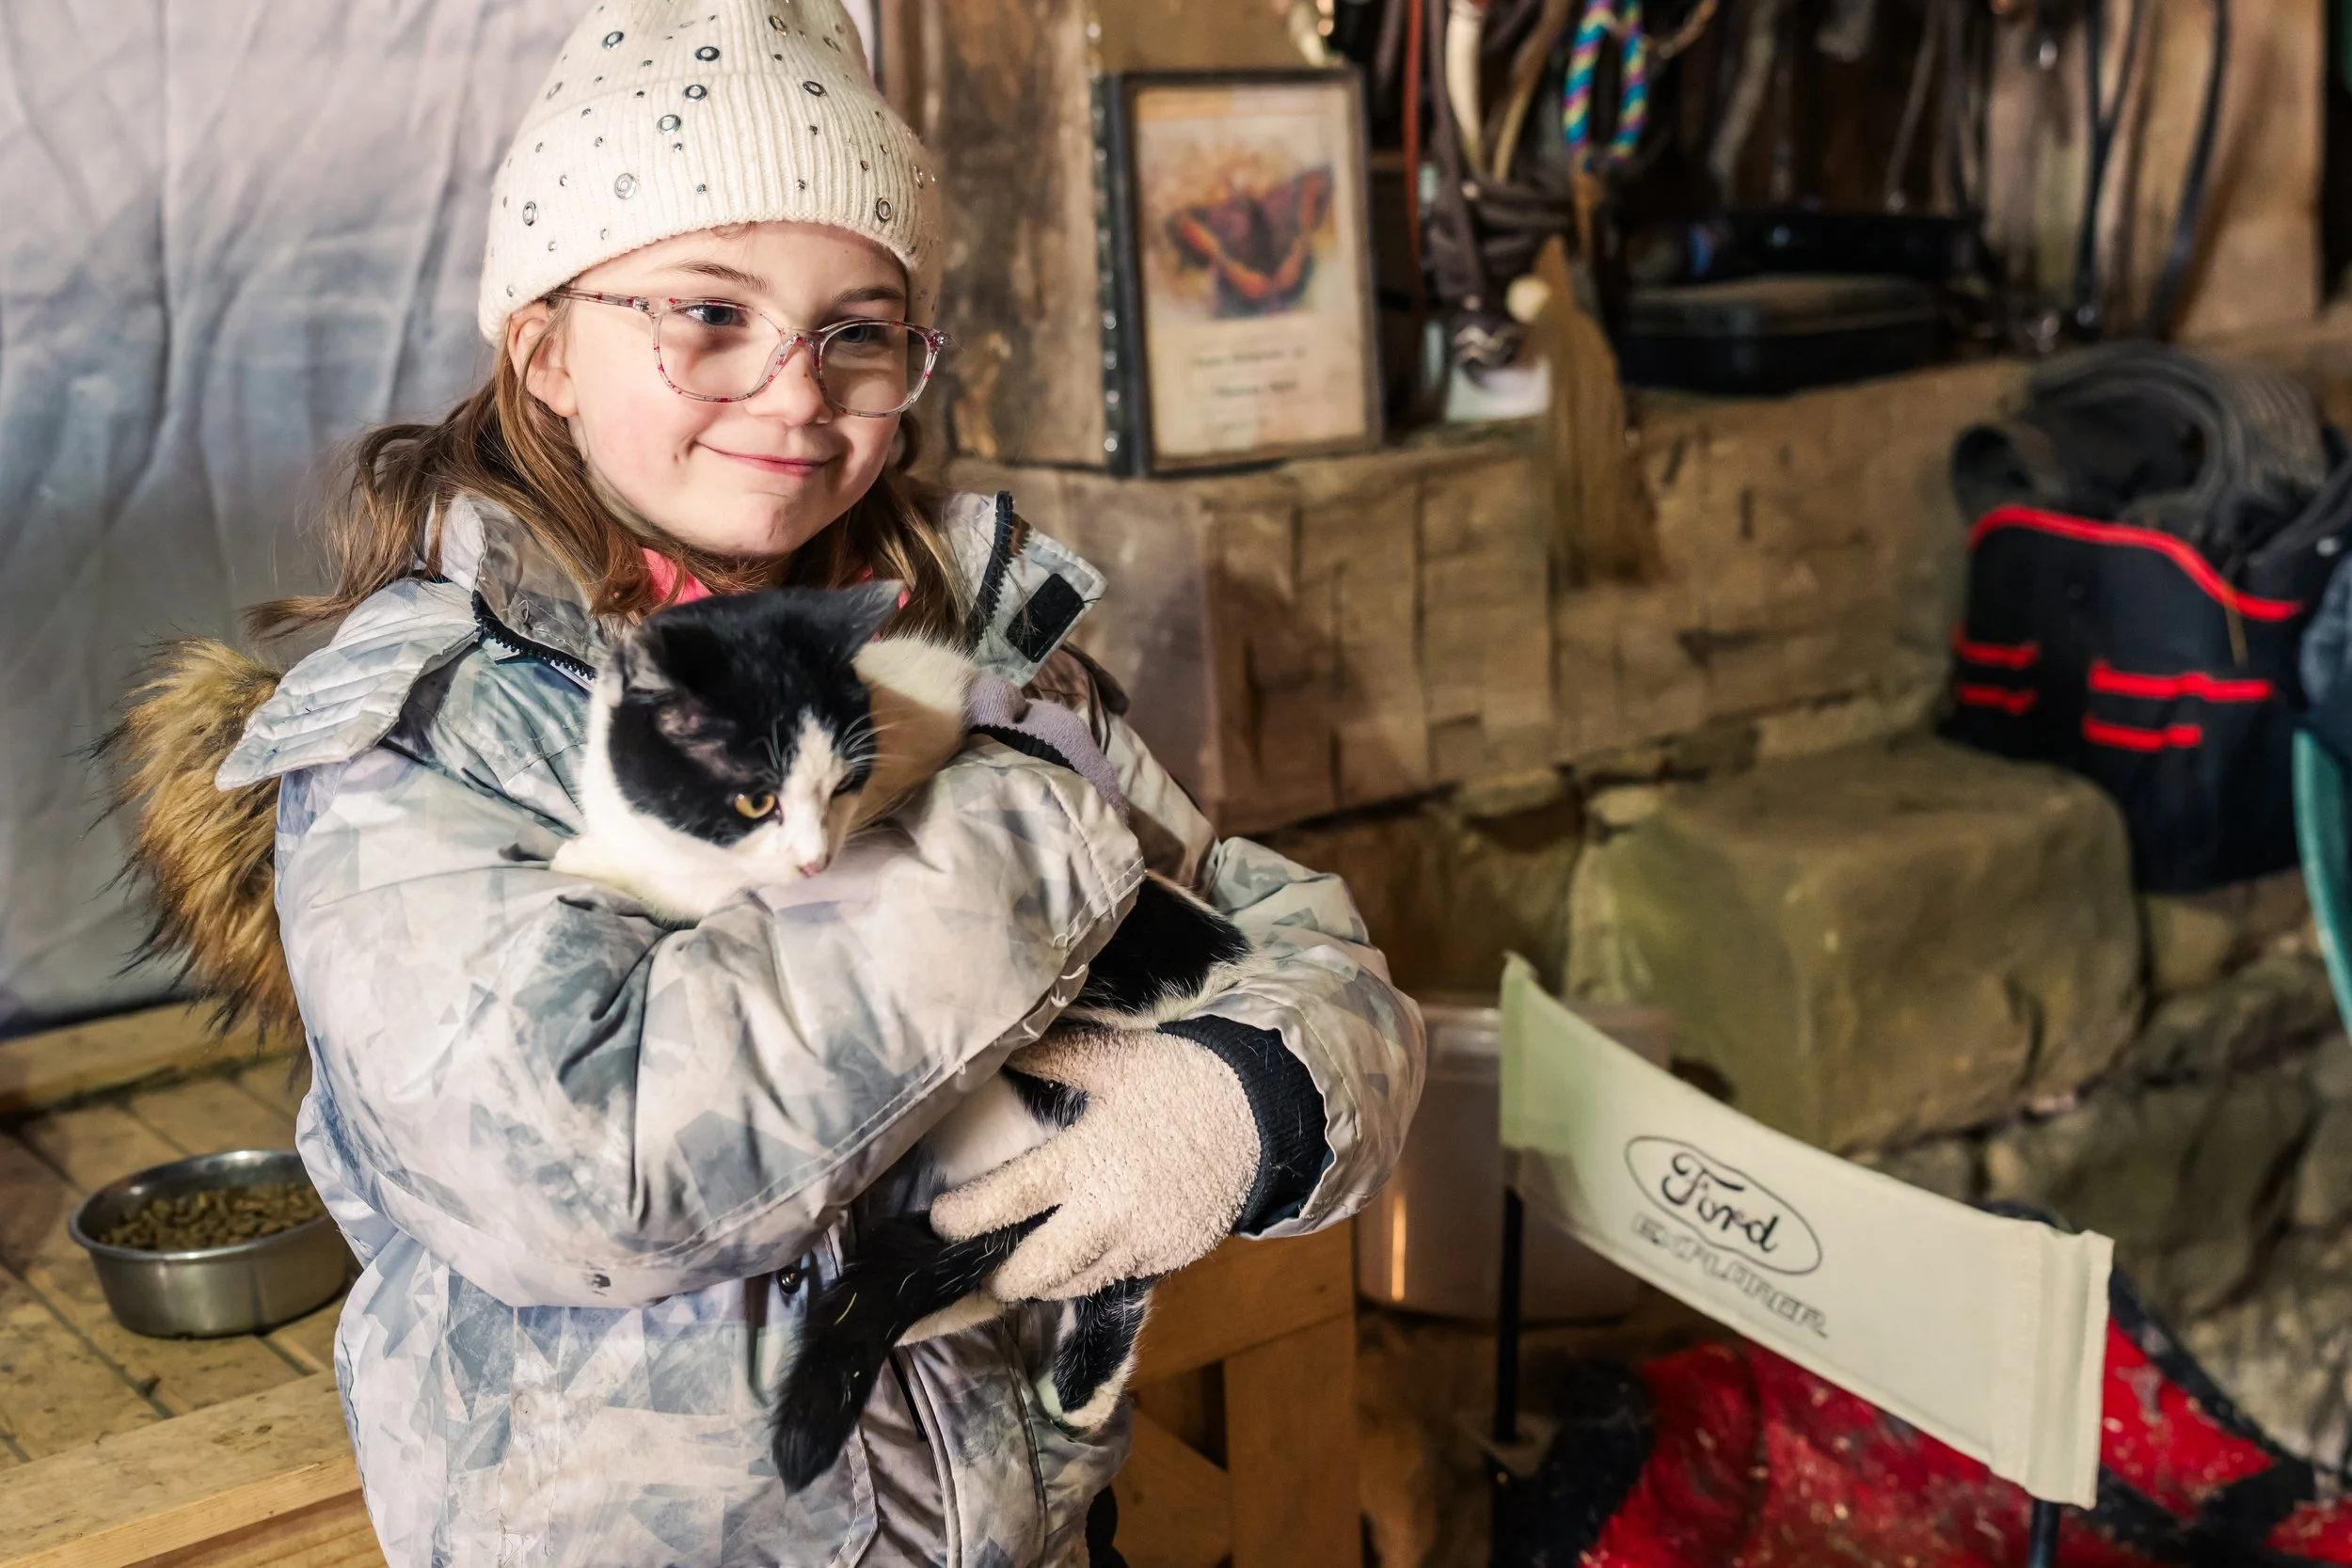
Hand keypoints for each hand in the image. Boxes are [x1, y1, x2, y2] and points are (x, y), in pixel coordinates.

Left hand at [930, 1025, 1260, 1299]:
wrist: (1263, 1114)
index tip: (938, 1221)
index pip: (1009, 1199)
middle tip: (977, 1270)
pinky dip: (1092, 1270)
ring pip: (1074, 1284)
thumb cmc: (1182, 1080)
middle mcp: (1109, 1212)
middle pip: (1036, 1270)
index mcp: (1087, 1159)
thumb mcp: (1116, 1060)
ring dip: (1043, 1281)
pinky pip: (1117, 1276)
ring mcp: (1141, 1242)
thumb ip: (1055, 1057)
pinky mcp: (1168, 1258)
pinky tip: (1082, 1255)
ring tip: (1022, 1271)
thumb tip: (1002, 1048)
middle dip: (1000, 1278)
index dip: (966, 1217)